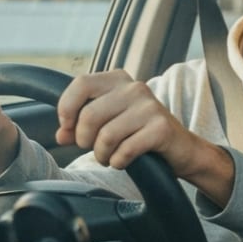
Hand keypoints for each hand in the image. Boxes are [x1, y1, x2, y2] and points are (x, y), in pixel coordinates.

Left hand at [56, 70, 202, 173]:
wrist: (181, 148)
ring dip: (102, 154)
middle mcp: (134, 88)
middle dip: (84, 139)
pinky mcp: (161, 128)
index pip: (81, 84)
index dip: (67, 108)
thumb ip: (82, 125)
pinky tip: (123, 161)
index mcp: (119, 80)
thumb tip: (62, 135)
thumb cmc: (140, 133)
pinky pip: (125, 150)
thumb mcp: (109, 122)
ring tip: (108, 157)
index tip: (68, 128)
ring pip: (106, 135)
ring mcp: (150, 107)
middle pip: (90, 115)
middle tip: (92, 148)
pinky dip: (118, 161)